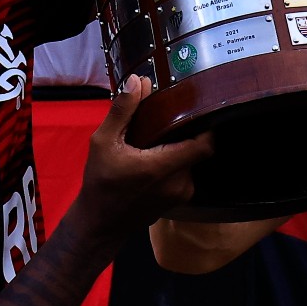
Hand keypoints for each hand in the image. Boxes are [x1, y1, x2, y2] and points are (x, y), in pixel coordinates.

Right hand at [75, 76, 212, 229]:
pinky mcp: (179, 199)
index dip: (206, 125)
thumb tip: (138, 81)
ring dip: (178, 148)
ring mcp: (182, 193)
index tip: (198, 108)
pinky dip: (174, 162)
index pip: (205, 144)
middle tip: (168, 118)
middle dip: (185, 132)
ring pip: (190, 160)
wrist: (100, 224)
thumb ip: (123, 111)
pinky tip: (155, 156)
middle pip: (196, 148)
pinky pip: (185, 172)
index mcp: (164, 167)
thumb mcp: (103, 142)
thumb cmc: (100, 184)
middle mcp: (179, 182)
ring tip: (157, 138)